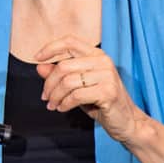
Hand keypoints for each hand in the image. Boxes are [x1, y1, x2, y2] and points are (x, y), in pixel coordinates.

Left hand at [34, 35, 163, 162]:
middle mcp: (103, 61)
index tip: (37, 58)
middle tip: (45, 97)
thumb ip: (60, 75)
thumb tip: (40, 67)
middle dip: (49, 83)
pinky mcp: (108, 91)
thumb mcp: (77, 86)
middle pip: (64, 66)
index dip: (51, 48)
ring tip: (53, 105)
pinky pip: (76, 95)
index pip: (70, 41)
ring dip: (55, 96)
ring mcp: (107, 75)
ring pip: (68, 81)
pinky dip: (65, 103)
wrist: (127, 121)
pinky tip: (62, 108)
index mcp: (96, 54)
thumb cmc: (101, 102)